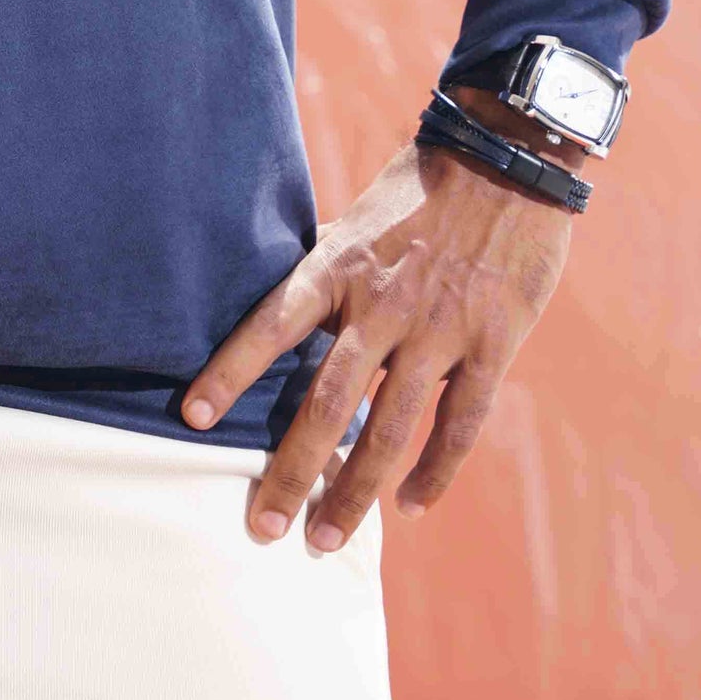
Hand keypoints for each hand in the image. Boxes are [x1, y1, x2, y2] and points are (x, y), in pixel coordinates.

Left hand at [180, 130, 576, 552]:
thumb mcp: (358, 218)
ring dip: (356, 491)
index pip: (270, 325)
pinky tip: (409, 505)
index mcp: (339, 265)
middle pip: (327, 403)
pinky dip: (434, 471)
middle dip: (292, 471)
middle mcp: (382, 303)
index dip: (231, 372)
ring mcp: (440, 328)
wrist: (508, 160)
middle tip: (263, 528)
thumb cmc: (420, 187)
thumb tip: (284, 296)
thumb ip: (326, 265)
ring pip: (390, 429)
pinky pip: (459, 423)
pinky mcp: (492, 344)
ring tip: (325, 539)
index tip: (192, 419)